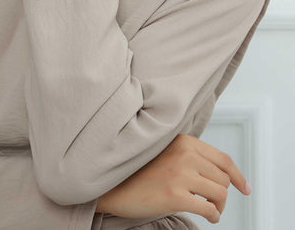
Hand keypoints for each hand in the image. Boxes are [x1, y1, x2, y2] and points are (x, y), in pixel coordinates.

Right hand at [96, 133, 250, 224]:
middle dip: (222, 194)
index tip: (245, 188)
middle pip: (223, 178)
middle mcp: (185, 154)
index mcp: (184, 141)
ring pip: (219, 194)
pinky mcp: (175, 195)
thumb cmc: (140, 171)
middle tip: (214, 204)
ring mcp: (180, 174)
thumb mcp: (166, 152)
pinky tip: (207, 217)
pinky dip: (213, 216)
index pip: (223, 159)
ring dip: (218, 206)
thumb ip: (189, 154)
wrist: (113, 184)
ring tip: (209, 210)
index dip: (238, 176)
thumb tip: (219, 171)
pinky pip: (209, 209)